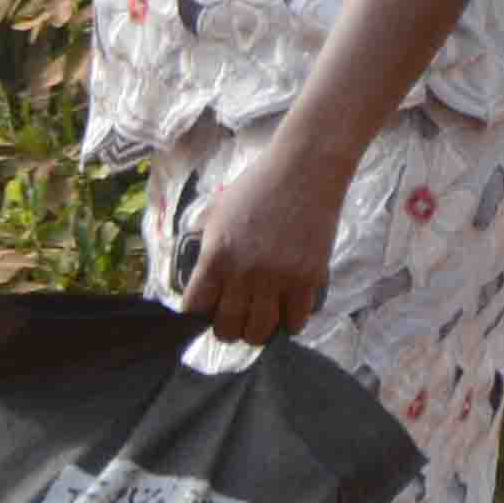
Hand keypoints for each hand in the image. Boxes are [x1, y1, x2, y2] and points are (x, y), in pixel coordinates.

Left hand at [181, 129, 347, 346]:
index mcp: (215, 256)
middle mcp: (243, 274)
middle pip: (226, 329)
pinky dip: (290, 322)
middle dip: (229, 327)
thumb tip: (204, 280)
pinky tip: (288, 309)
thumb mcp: (218, 212)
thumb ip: (207, 248)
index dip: (200, 312)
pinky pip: (295, 322)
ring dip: (258, 330)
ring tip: (262, 317)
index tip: (210, 308)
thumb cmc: (259, 184)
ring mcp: (277, 279)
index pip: (195, 308)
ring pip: (260, 333)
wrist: (305, 169)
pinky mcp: (307, 280)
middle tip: (238, 316)